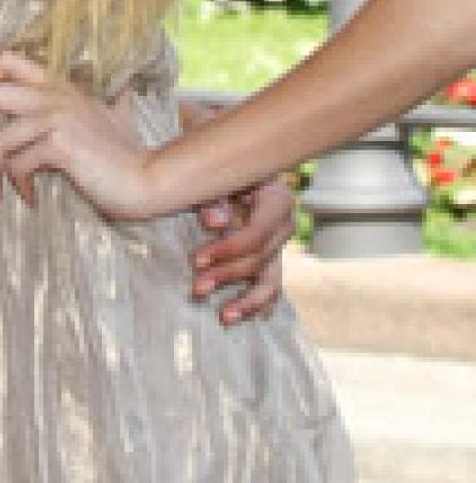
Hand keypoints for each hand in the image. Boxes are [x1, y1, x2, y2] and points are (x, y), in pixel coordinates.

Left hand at [0, 50, 165, 219]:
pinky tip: (30, 198)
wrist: (150, 179)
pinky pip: (19, 164)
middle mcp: (54, 96)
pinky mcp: (61, 145)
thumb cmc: (127, 154)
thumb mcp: (113, 117)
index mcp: (59, 86)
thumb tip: (123, 90)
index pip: (8, 60)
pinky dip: (18, 185)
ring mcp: (57, 119)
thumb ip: (109, 101)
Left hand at [189, 172, 293, 326]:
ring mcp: (280, 243)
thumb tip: (214, 223)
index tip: (197, 261)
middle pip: (260, 259)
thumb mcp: (219, 174)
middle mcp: (285, 224)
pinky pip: (270, 284)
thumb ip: (215, 196)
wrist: (235, 164)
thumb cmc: (222, 166)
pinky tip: (244, 318)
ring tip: (224, 318)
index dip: (227, 250)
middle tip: (197, 289)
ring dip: (247, 302)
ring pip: (271, 280)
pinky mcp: (271, 256)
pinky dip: (258, 303)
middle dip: (227, 276)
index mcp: (278, 200)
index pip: (256, 235)